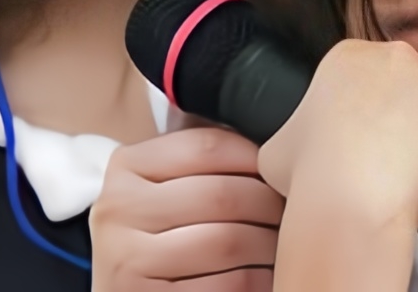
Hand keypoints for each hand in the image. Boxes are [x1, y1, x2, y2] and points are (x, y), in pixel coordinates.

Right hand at [91, 120, 279, 291]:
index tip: (282, 171)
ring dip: (271, 245)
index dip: (258, 157)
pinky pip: (229, 284)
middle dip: (272, 205)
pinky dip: (261, 280)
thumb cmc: (161, 235)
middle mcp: (119, 208)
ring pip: (229, 242)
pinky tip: (270, 275)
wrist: (128, 288)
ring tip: (287, 244)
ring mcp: (127, 257)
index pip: (208, 146)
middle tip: (298, 212)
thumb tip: (276, 140)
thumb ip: (203, 162)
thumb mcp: (165, 189)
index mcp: (127, 166)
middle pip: (223, 195)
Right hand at [255, 40, 417, 291]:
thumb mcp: (277, 148)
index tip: (363, 139)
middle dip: (401, 116)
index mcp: (347, 57)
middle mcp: (394, 56)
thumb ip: (294, 136)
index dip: (366, 112)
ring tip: (411, 172)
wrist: (356, 198)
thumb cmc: (313, 175)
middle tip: (388, 157)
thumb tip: (295, 150)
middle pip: (406, 86)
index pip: (367, 79)